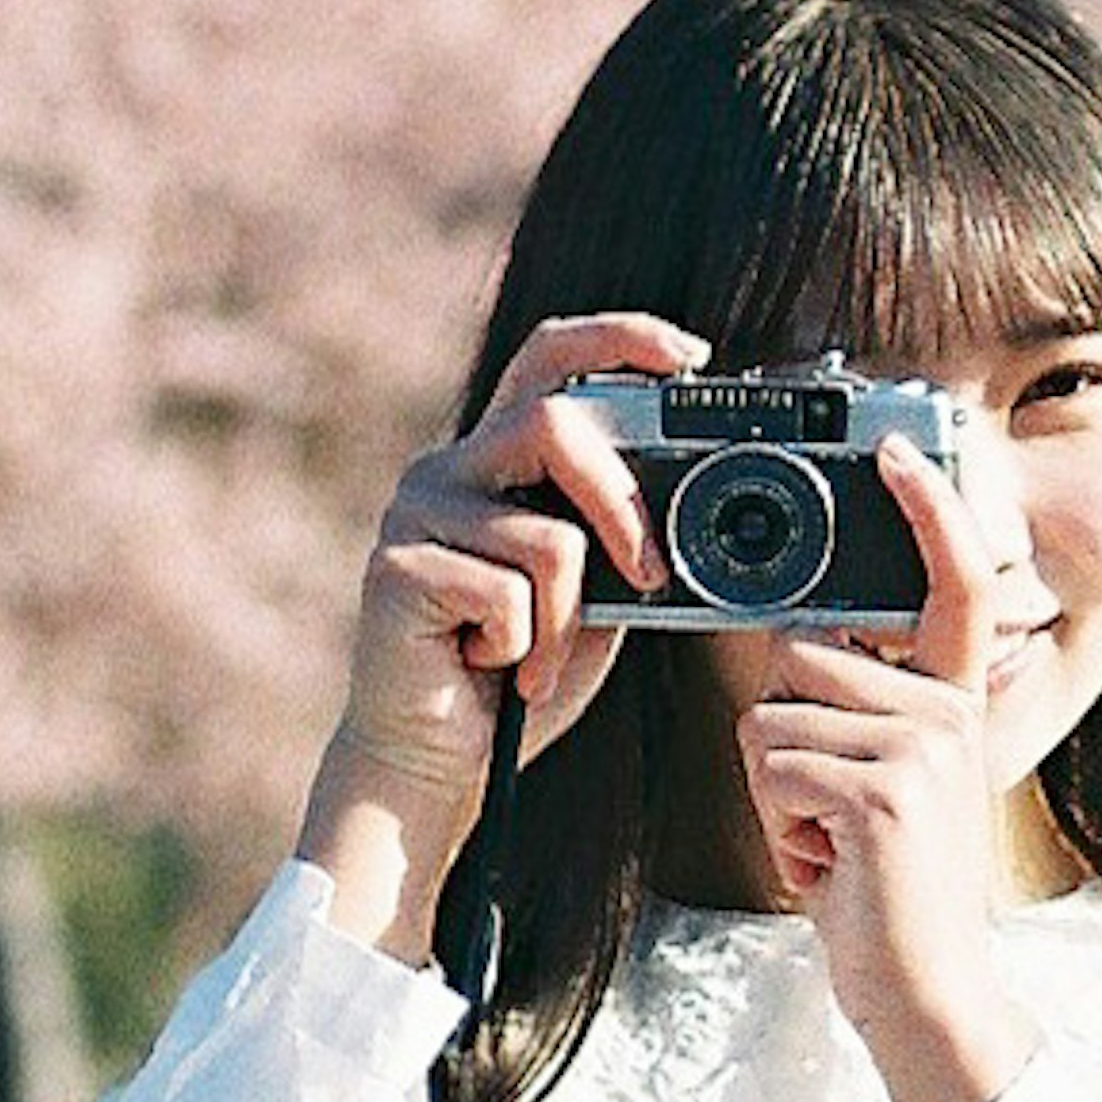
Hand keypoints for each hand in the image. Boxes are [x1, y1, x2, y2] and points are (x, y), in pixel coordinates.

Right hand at [297, 308, 705, 952]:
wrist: (436, 763)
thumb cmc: (516, 681)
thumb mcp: (593, 598)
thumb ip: (622, 539)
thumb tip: (704, 504)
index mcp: (498, 461)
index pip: (551, 359)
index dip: (619, 338)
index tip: (689, 354)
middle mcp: (450, 469)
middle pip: (554, 421)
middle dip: (622, 504)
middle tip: (649, 575)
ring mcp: (416, 512)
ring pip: (547, 534)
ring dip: (567, 618)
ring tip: (533, 663)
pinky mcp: (397, 565)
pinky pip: (507, 593)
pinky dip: (524, 649)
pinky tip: (488, 669)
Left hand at [733, 433, 1033, 1101]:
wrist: (929, 995)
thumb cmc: (887, 897)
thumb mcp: (882, 790)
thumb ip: (858, 718)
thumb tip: (792, 656)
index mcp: (954, 705)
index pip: (955, 585)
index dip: (930, 510)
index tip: (899, 452)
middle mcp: (948, 712)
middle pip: (799, 660)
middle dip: (780, 742)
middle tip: (830, 818)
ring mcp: (921, 748)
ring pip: (770, 719)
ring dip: (773, 796)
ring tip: (831, 849)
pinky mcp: (882, 790)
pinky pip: (771, 767)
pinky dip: (779, 831)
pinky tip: (827, 869)